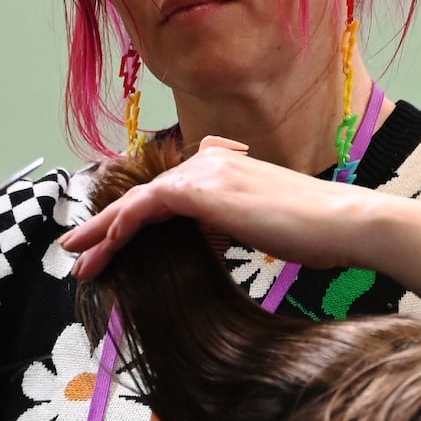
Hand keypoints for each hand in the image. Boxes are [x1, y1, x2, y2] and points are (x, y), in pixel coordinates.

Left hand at [59, 138, 363, 279]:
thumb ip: (233, 226)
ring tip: (78, 258)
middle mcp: (211, 163)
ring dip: (104, 231)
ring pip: (139, 201)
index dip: (131, 219)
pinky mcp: (206, 189)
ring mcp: (208, 173)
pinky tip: (108, 245)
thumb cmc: (318, 233)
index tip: (109, 244)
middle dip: (105, 226)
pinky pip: (149, 205)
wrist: (344, 222)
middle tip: (76, 251)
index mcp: (225, 169)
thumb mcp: (267, 227)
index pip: (166, 195)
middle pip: (144, 197)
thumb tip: (210, 244)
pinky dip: (123, 225)